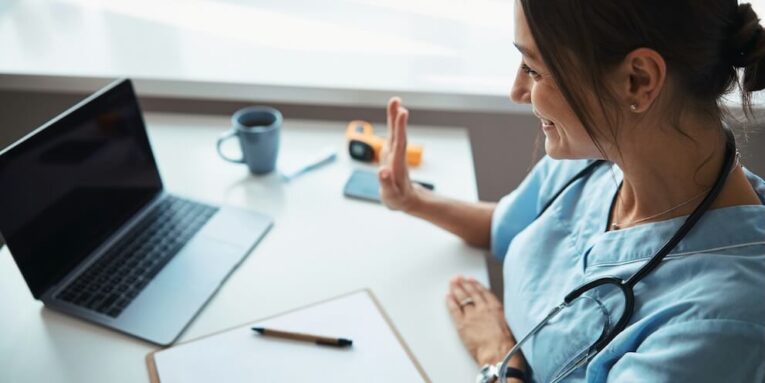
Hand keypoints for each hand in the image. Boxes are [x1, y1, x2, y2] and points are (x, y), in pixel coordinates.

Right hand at [378, 97, 420, 211]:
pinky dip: (392, 122)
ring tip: (395, 100)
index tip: (402, 113)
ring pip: (395, 132)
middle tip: (396, 100)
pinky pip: (392, 134)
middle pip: (397, 135)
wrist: (403, 198)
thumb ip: (387, 184)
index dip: (399, 128)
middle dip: (397, 119)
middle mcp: (397, 156)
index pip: (399, 144)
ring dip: (394, 117)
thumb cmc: (396, 198)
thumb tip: (383, 171)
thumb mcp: (391, 195)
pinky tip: (394, 111)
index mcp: (397, 165)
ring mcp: (394, 153)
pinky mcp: (391, 152)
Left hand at [447, 276, 521, 366]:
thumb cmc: (506, 344)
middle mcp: (483, 308)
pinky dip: (450, 302)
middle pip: (471, 292)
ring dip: (456, 289)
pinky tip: (448, 296)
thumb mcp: (507, 324)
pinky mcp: (462, 324)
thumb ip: (498, 315)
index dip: (476, 284)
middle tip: (458, 278)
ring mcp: (472, 315)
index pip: (483, 291)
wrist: (498, 353)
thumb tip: (494, 314)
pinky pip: (454, 309)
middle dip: (464, 283)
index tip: (471, 280)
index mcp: (495, 307)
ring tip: (452, 283)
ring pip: (462, 298)